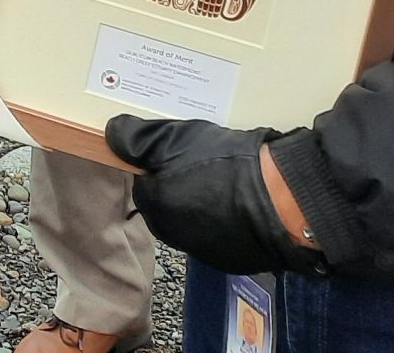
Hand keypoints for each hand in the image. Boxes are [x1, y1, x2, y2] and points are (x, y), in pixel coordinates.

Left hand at [104, 116, 318, 273]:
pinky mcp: (231, 259)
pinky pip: (219, 234)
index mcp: (156, 206)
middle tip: (202, 161)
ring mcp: (203, 250)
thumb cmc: (223, 164)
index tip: (176, 152)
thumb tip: (112, 134)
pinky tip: (240, 199)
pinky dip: (224, 219)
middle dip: (177, 185)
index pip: (143, 184)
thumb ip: (136, 137)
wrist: (281, 199)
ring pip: (192, 220)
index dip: (158, 164)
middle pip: (167, 204)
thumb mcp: (174, 136)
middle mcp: (174, 234)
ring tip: (225, 177)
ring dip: (200, 202)